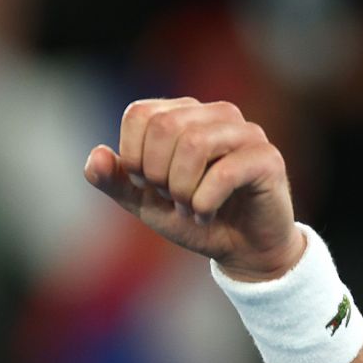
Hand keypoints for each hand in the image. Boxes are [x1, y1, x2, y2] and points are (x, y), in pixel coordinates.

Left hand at [83, 98, 305, 281]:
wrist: (241, 249)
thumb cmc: (191, 215)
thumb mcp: (142, 201)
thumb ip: (114, 179)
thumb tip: (95, 154)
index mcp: (182, 114)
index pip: (139, 114)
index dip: (133, 156)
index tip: (148, 184)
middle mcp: (215, 114)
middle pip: (164, 126)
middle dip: (157, 173)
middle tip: (171, 198)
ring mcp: (246, 132)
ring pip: (194, 144)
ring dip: (182, 189)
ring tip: (189, 207)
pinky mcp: (267, 159)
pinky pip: (223, 173)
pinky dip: (204, 202)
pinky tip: (206, 214)